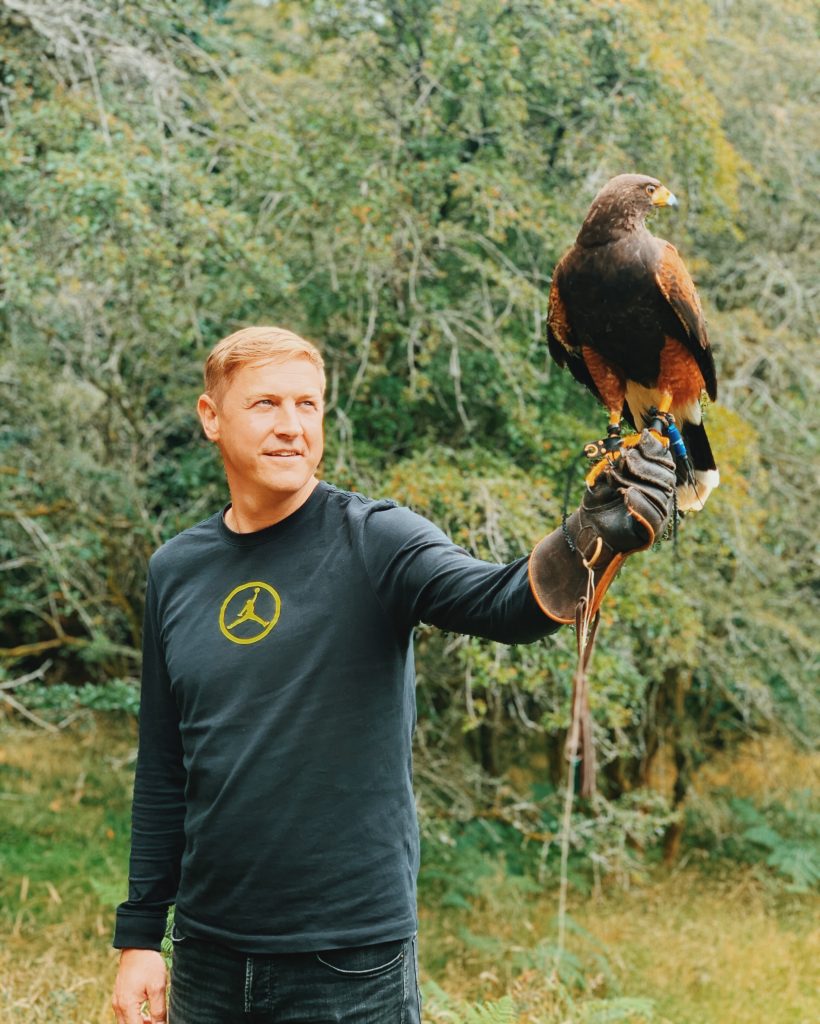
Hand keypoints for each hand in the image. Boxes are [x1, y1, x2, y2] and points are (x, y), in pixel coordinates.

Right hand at [112, 948, 166, 1023]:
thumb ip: (158, 1010)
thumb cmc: (148, 964)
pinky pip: (124, 1015)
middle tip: (157, 1022)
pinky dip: (134, 1019)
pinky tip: (147, 1015)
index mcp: (127, 1006)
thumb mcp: (158, 986)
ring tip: (154, 1020)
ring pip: (126, 1023)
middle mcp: (118, 1006)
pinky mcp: (118, 997)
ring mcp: (116, 1002)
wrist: (137, 947)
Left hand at [529, 430, 675, 622]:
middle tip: (624, 461)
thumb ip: (626, 459)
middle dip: (644, 465)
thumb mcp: (610, 474)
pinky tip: (627, 494)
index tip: (642, 438)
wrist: (587, 529)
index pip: (665, 463)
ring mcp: (659, 516)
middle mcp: (661, 498)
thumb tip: (645, 436)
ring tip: (617, 481)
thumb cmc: (598, 501)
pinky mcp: (652, 532)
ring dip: (637, 482)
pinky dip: (639, 503)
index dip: (656, 450)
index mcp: (653, 481)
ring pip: (660, 494)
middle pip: (665, 478)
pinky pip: (653, 516)